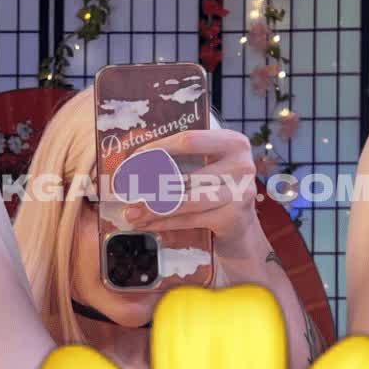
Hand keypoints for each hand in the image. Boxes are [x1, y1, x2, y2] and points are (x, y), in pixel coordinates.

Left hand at [119, 127, 264, 257]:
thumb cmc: (217, 191)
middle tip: (127, 190)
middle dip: (150, 184)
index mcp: (233, 143)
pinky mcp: (233, 217)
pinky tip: (147, 223)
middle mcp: (241, 165)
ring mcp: (240, 192)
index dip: (158, 148)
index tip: (134, 158)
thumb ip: (182, 161)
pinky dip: (165, 223)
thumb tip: (136, 162)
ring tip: (131, 212)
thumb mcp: (208, 168)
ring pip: (185, 199)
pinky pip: (190, 219)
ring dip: (153, 208)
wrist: (241, 228)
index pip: (189, 140)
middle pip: (184, 173)